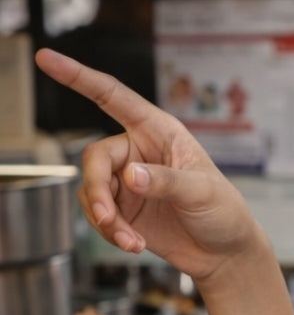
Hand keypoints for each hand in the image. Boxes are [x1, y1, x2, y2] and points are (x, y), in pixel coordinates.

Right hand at [35, 48, 260, 283]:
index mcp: (159, 131)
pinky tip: (133, 244)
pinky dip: (110, 232)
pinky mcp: (123, 210)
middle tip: (108, 217)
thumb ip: (166, 181)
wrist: (224, 254)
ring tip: (130, 240)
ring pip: (92, 190)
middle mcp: (138, 151)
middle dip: (98, 189)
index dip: (79, 77)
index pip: (114, 97)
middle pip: (95, 157)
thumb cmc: (224, 212)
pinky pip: (98, 214)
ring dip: (105, 218)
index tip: (48, 59)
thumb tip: (130, 175)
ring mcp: (128, 182)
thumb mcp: (202, 192)